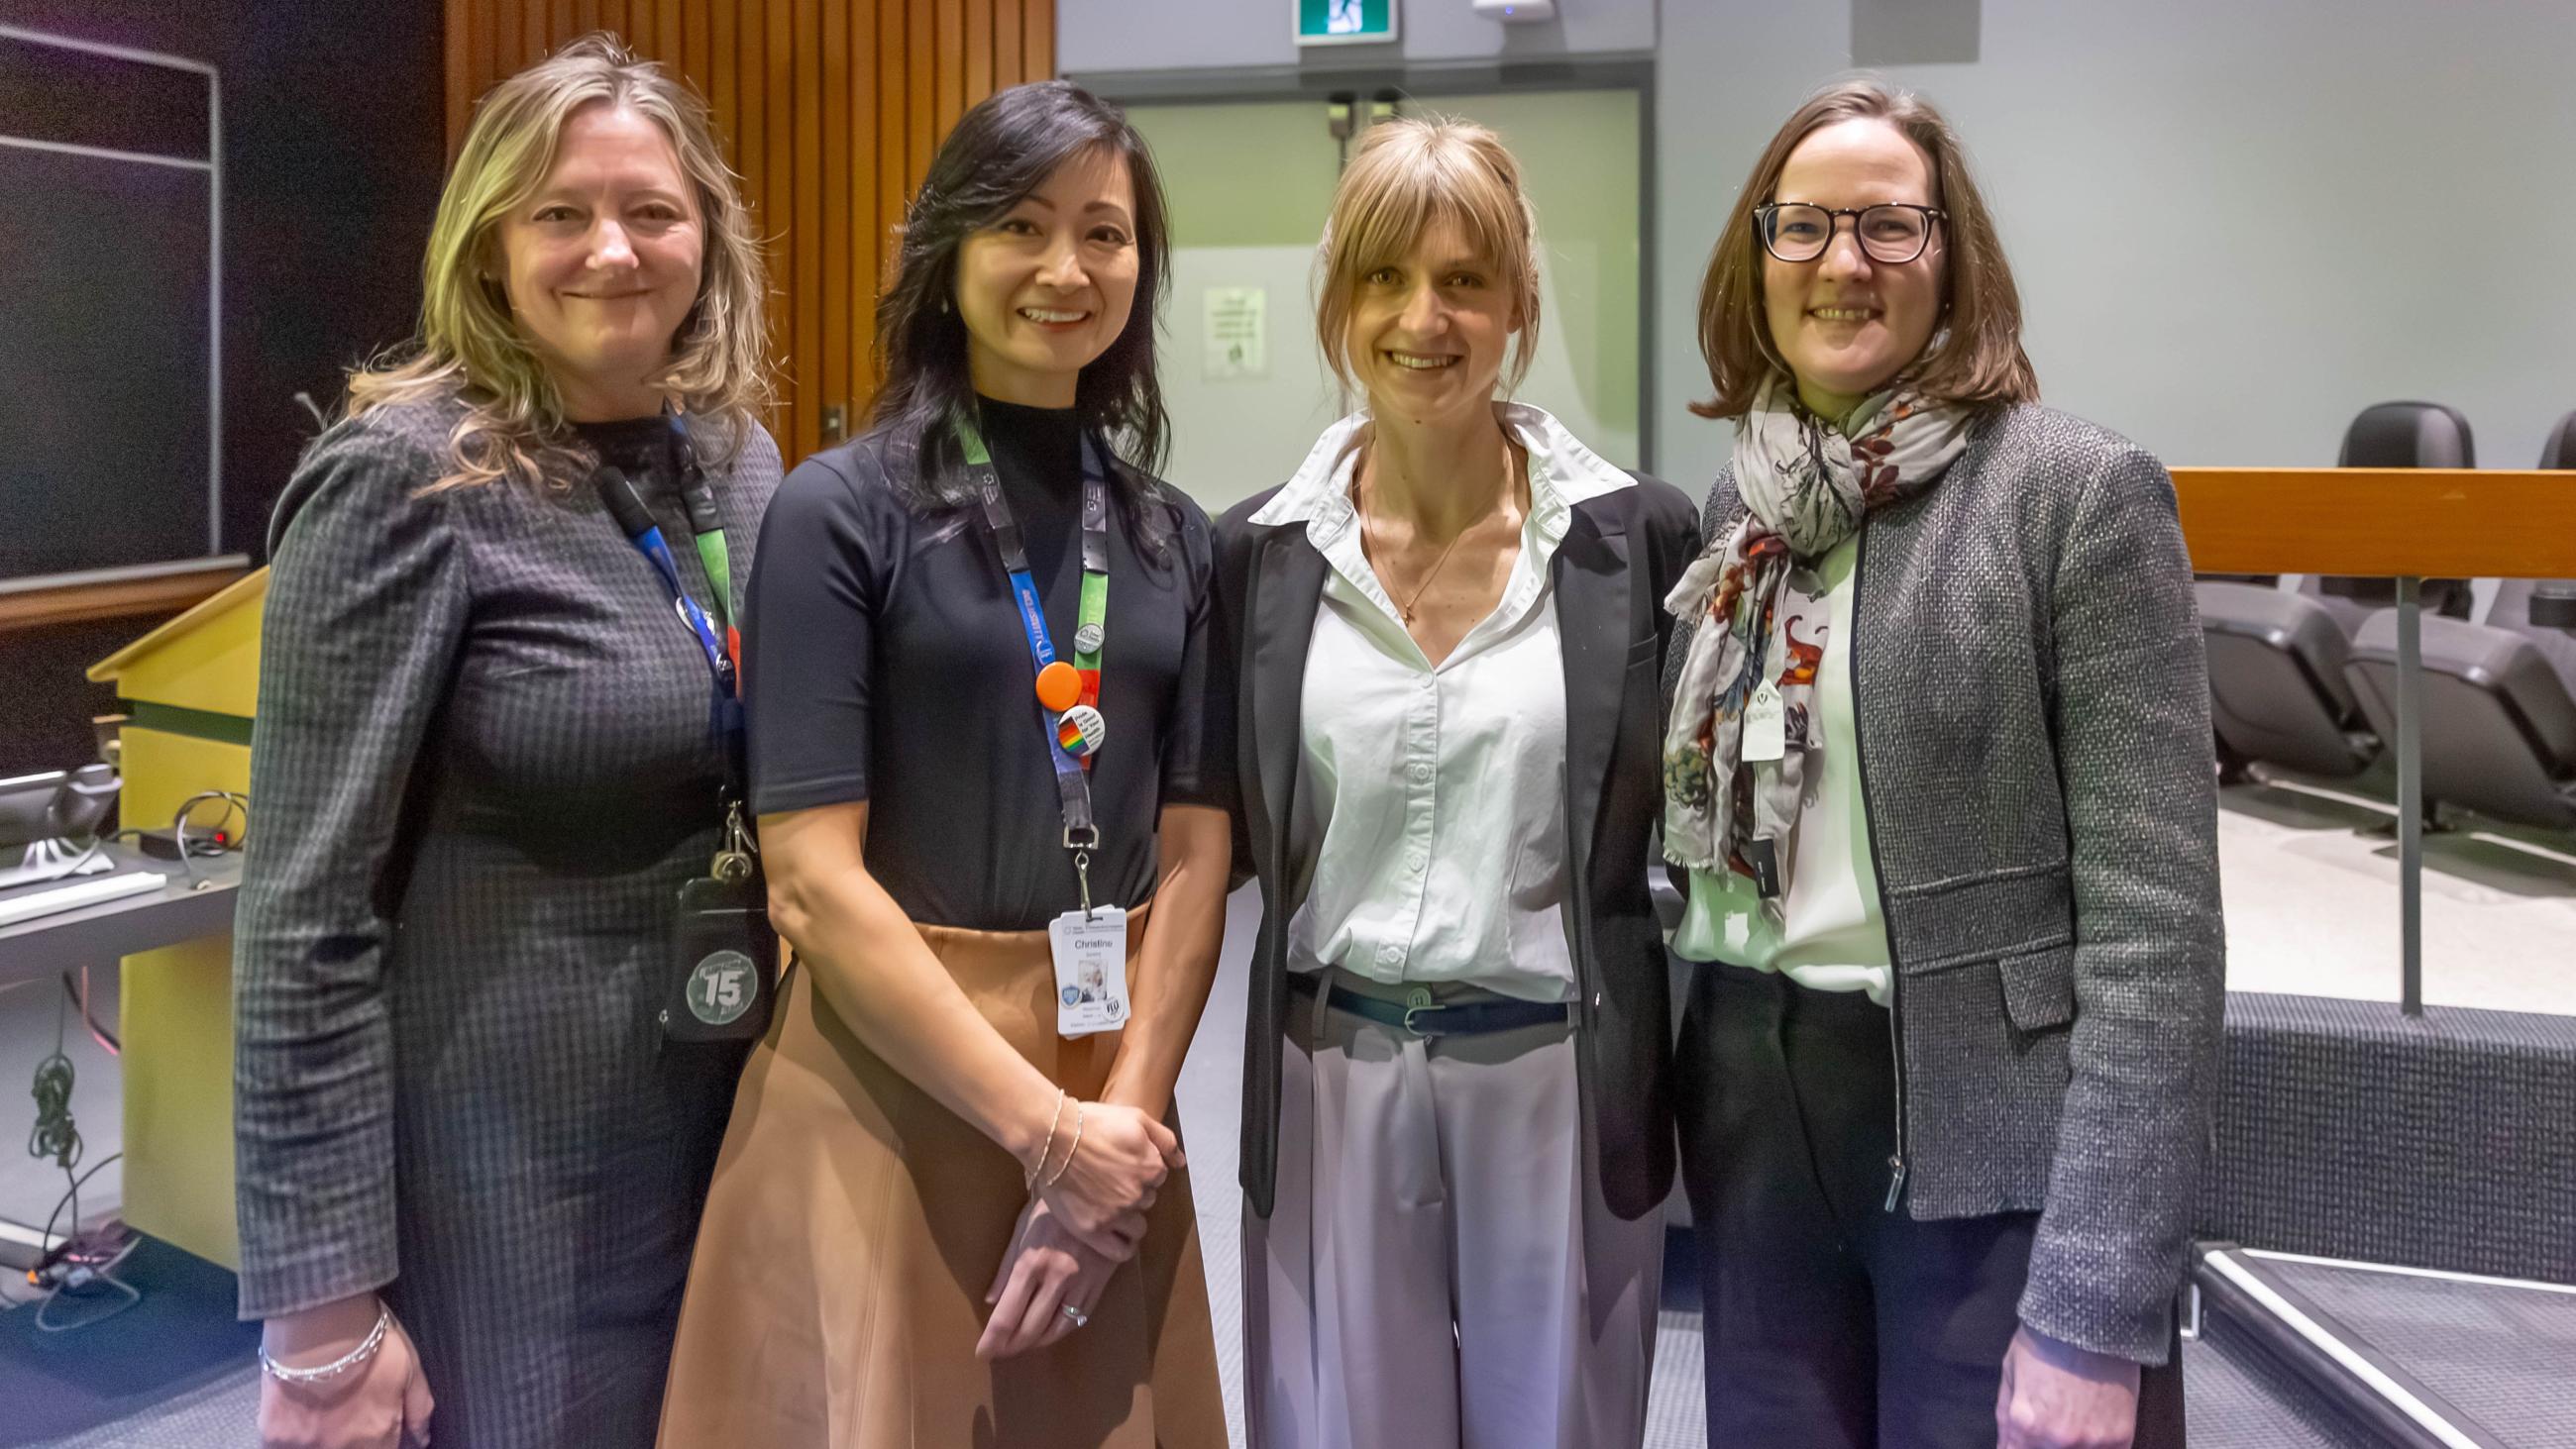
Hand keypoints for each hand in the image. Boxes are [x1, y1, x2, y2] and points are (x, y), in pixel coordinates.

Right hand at [259, 1295, 433, 1448]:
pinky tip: (298, 1420)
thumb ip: (418, 1409)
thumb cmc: (371, 1343)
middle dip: (352, 1441)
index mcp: (377, 1435)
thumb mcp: (410, 1369)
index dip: (380, 1443)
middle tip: (346, 1415)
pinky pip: (283, 1447)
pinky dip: (293, 1438)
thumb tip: (422, 1439)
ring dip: (323, 1441)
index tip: (373, 1429)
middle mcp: (342, 1448)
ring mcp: (305, 1445)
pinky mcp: (274, 1437)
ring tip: (323, 1416)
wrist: (319, 1326)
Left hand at [977, 1196, 1117, 1359]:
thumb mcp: (1022, 1231)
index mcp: (1032, 1263)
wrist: (1098, 1194)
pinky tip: (1048, 1333)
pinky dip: (1060, 1332)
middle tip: (999, 1353)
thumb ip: (1006, 1268)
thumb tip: (991, 1302)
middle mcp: (1057, 1278)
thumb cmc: (1052, 1209)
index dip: (993, 1340)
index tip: (982, 1353)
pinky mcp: (1099, 1286)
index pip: (1007, 1315)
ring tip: (1021, 1346)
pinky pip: (1078, 1320)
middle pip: (1030, 1329)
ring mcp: (1081, 1284)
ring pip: (1056, 1330)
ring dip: (1036, 1344)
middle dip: (1011, 1347)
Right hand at [1034, 1101, 1180, 1261]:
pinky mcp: (1093, 1230)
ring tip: (1107, 1205)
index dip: (1140, 1170)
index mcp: (1151, 1168)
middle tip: (1109, 1182)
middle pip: (1147, 1200)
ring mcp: (1116, 1214)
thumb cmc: (1091, 1123)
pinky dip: (1123, 1246)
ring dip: (1127, 1218)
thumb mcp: (1135, 1118)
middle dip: (1133, 1192)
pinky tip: (1114, 1235)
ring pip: (1137, 1226)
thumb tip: (1180, 1162)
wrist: (1051, 1136)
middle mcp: (1138, 1194)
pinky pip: (1121, 1251)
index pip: (1157, 1176)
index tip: (1122, 1165)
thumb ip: (1164, 1140)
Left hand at [1996, 1323, 2141, 1448]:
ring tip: (2072, 1418)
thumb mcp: (2011, 1372)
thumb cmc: (2047, 1339)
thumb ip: (2005, 1416)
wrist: (2092, 1318)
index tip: (2022, 1440)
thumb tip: (2005, 1444)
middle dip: (2041, 1444)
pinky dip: (2097, 1445)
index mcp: (2027, 1423)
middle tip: (2048, 1422)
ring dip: (2071, 1445)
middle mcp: (2060, 1440)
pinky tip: (2093, 1427)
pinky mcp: (2122, 1436)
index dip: (2014, 1448)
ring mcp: (2094, 1441)